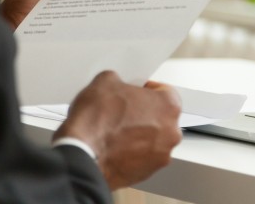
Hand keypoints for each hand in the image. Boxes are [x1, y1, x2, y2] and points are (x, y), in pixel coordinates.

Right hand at [53, 71, 181, 189]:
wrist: (83, 155)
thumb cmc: (98, 123)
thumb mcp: (105, 80)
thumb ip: (120, 80)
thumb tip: (116, 86)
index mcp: (168, 106)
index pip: (165, 90)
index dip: (146, 88)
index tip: (135, 90)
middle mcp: (171, 133)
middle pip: (161, 116)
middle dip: (143, 111)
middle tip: (122, 108)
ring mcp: (161, 156)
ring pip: (152, 138)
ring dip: (138, 132)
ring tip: (114, 127)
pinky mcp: (146, 173)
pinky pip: (142, 155)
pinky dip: (131, 150)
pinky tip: (112, 143)